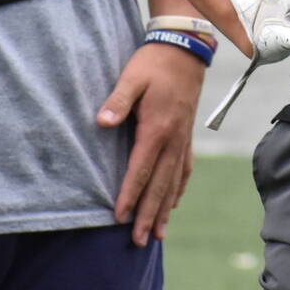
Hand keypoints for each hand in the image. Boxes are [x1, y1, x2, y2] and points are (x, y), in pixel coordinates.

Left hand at [97, 41, 206, 246]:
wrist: (185, 49)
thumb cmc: (153, 63)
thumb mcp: (131, 78)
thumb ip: (117, 101)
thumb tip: (102, 123)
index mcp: (157, 127)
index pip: (141, 169)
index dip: (130, 195)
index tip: (120, 217)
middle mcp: (173, 138)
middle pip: (160, 184)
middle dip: (149, 214)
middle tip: (139, 241)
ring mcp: (183, 138)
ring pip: (174, 181)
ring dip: (165, 209)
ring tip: (158, 234)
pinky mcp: (187, 133)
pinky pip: (184, 167)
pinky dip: (178, 188)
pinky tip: (174, 202)